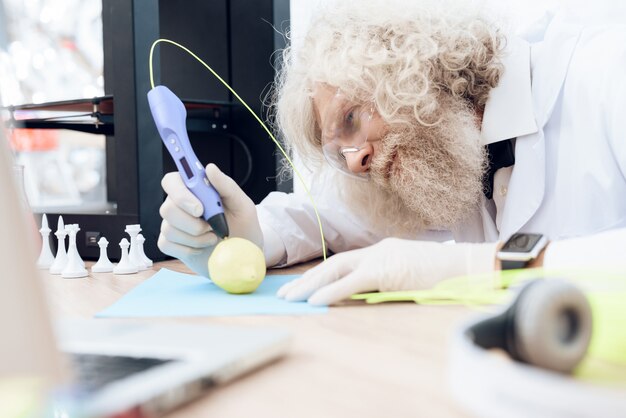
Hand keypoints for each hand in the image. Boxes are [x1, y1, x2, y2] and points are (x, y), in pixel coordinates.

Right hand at [158, 163, 262, 276]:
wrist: (242, 254)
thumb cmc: (242, 226)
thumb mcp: (242, 205)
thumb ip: (226, 186)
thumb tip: (210, 168)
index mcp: (194, 190)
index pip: (172, 181)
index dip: (180, 193)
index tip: (200, 208)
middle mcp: (179, 205)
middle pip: (167, 208)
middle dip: (191, 222)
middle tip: (212, 227)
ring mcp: (173, 225)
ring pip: (169, 229)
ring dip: (196, 238)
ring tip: (213, 237)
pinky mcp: (171, 243)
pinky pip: (167, 244)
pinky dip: (189, 249)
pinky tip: (203, 247)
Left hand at [277, 238, 496, 304]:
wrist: (468, 265)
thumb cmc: (446, 274)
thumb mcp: (411, 275)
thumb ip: (389, 281)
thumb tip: (371, 295)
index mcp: (382, 250)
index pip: (344, 261)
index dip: (320, 273)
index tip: (302, 285)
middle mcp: (377, 250)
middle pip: (333, 263)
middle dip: (307, 278)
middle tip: (285, 293)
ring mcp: (381, 258)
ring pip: (336, 269)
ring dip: (310, 285)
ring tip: (290, 298)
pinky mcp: (387, 270)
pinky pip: (352, 282)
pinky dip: (331, 291)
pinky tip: (314, 301)